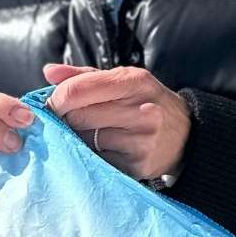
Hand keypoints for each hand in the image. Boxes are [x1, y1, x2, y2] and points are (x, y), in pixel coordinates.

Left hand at [43, 62, 190, 181]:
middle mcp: (142, 110)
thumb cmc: (146, 103)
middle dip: (66, 119)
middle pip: (78, 117)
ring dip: (78, 139)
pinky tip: (103, 148)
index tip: (51, 105)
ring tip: (89, 133)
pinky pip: (98, 159)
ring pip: (85, 140)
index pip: (77, 90)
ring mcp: (142, 140)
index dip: (56, 99)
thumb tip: (49, 72)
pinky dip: (93, 155)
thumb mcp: (124, 80)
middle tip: (68, 120)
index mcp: (135, 81)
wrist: (186, 136)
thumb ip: (84, 76)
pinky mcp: (138, 164)